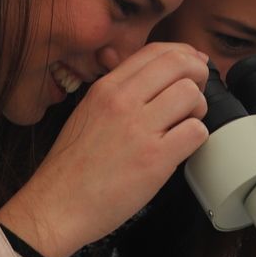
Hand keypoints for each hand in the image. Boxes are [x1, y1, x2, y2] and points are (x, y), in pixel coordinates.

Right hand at [0, 42, 208, 256]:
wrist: (57, 205)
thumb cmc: (71, 167)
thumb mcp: (87, 113)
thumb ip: (117, 93)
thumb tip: (152, 79)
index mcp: (106, 88)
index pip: (154, 51)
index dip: (182, 53)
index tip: (192, 64)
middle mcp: (123, 101)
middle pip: (179, 64)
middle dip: (198, 74)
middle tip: (196, 94)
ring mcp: (140, 128)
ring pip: (191, 94)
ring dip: (198, 109)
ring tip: (184, 125)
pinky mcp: (155, 159)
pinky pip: (196, 131)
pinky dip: (195, 138)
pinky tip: (181, 148)